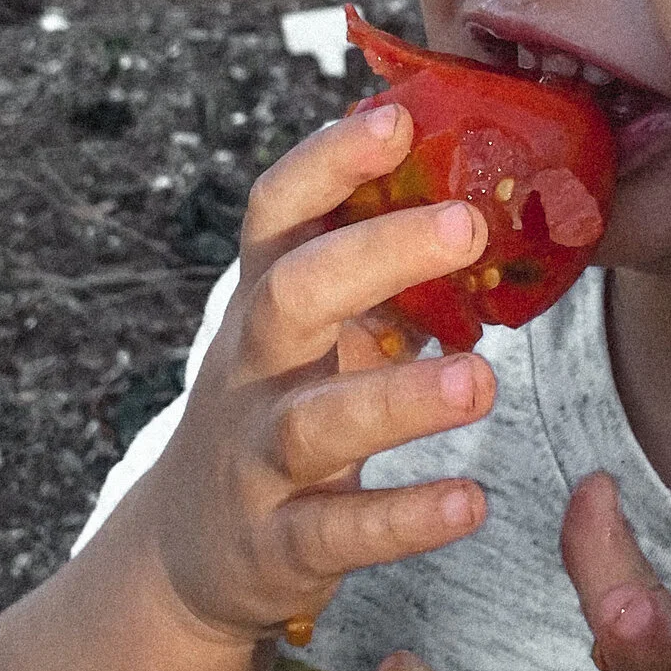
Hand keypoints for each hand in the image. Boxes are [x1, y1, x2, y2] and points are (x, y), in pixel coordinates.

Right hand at [138, 103, 498, 648]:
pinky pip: (337, 532)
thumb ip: (372, 267)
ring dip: (399, 399)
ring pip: (314, 423)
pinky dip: (404, 519)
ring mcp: (255, 460)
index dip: (328, 162)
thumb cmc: (277, 409)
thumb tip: (473, 178)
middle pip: (292, 295)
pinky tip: (470, 501)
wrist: (187, 552)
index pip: (278, 213)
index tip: (396, 119)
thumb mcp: (307, 333)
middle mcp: (250, 372)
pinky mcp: (277, 546)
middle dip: (375, 254)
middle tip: (466, 223)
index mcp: (263, 304)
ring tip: (483, 380)